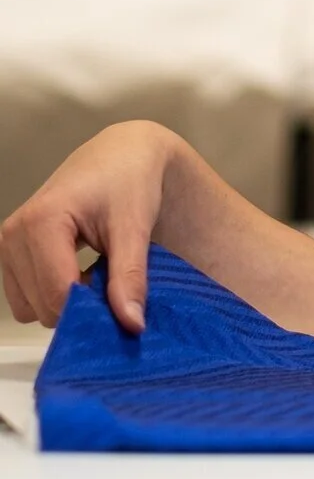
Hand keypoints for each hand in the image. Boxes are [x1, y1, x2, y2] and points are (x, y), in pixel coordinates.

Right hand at [0, 121, 177, 332]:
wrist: (122, 154)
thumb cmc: (130, 183)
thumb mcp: (135, 227)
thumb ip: (130, 276)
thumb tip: (133, 325)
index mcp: (39, 223)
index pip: (57, 296)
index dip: (94, 308)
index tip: (125, 299)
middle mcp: (12, 236)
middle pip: (42, 307)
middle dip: (82, 304)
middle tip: (115, 277)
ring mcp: (5, 245)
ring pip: (31, 308)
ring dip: (67, 301)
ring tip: (97, 268)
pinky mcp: (8, 253)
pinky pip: (26, 298)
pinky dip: (53, 293)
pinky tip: (79, 268)